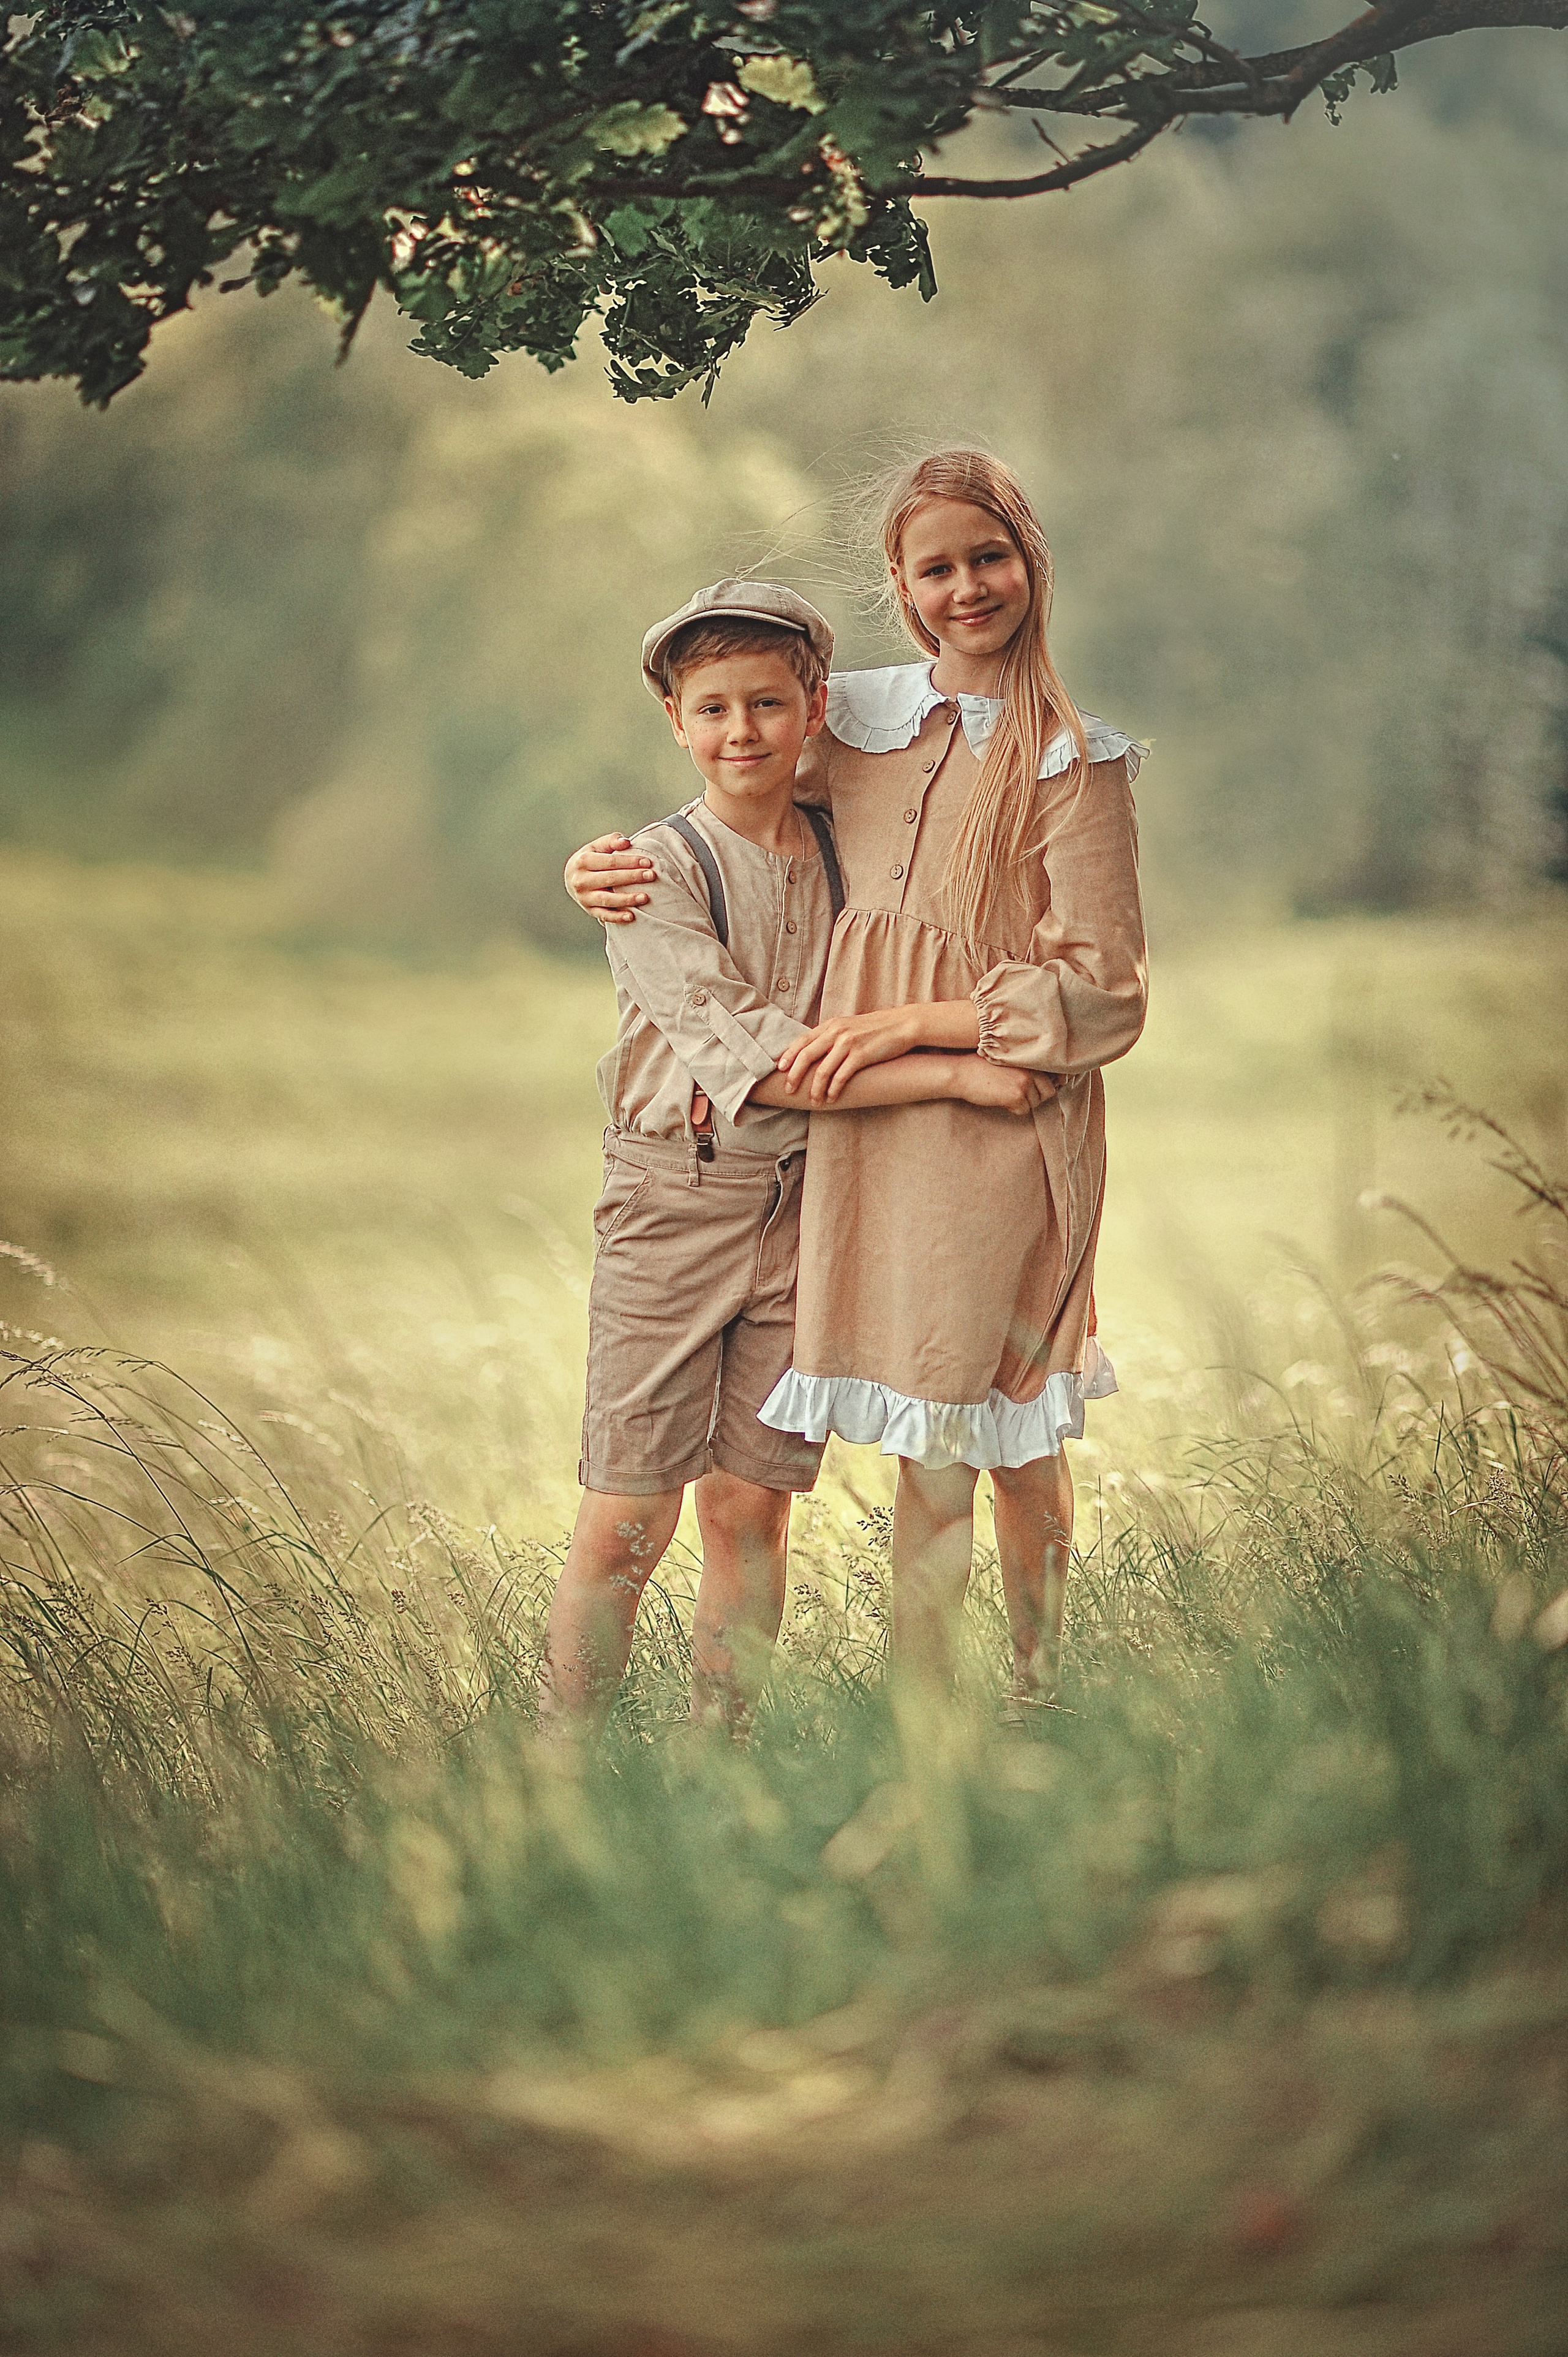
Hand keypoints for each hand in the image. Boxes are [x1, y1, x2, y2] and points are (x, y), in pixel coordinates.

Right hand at [564, 833, 654, 924]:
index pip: (610, 861)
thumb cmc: (590, 860)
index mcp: (583, 861)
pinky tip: (631, 916)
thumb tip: (626, 842)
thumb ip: (611, 841)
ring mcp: (584, 897)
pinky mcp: (589, 910)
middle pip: (610, 879)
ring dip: (627, 899)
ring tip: (644, 897)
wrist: (571, 877)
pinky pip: (604, 915)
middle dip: (632, 877)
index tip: (647, 862)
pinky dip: (617, 917)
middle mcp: (581, 880)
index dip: (629, 861)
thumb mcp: (596, 847)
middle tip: (651, 876)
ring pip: (607, 899)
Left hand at [776, 1006, 928, 1101]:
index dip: (788, 1055)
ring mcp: (848, 1043)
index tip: (779, 1069)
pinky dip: (834, 1090)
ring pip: (823, 1070)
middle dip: (794, 1075)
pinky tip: (832, 1098)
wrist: (902, 1025)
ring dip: (816, 1089)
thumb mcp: (850, 1027)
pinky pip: (841, 1076)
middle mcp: (836, 1032)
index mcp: (831, 1025)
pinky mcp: (861, 1055)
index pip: (802, 1041)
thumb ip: (832, 1036)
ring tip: (814, 1101)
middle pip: (806, 1056)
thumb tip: (815, 1052)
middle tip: (789, 1090)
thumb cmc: (876, 1029)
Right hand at [953, 1059, 1056, 1116]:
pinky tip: (1000, 1099)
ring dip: (1023, 1102)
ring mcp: (1025, 1081)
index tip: (1042, 1087)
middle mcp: (1031, 1068)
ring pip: (1036, 1102)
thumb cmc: (980, 1066)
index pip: (1054, 1073)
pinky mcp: (1017, 1095)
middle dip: (1036, 1096)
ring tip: (1005, 1092)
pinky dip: (1013, 1108)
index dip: (1050, 1082)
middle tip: (1017, 1092)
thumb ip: (1027, 1066)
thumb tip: (1053, 1080)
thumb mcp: (1007, 1059)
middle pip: (1049, 1091)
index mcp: (1030, 1057)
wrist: (962, 1073)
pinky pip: (1024, 1110)